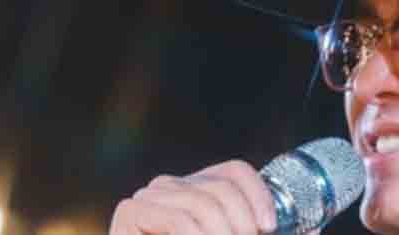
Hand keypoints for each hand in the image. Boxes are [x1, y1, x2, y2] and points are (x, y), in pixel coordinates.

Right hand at [110, 160, 277, 234]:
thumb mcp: (222, 234)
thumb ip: (240, 229)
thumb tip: (267, 226)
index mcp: (197, 187)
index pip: (235, 171)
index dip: (258, 194)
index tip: (268, 226)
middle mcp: (172, 184)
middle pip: (221, 188)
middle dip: (242, 223)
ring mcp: (150, 195)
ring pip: (201, 204)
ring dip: (221, 234)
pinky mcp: (130, 210)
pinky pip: (177, 219)